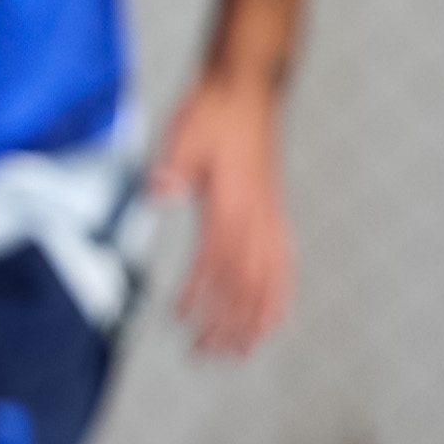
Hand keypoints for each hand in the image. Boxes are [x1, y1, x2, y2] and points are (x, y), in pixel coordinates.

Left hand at [150, 68, 293, 355]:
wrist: (245, 89)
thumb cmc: (211, 113)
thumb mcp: (184, 135)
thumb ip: (172, 168)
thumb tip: (160, 192)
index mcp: (233, 203)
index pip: (217, 263)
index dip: (199, 296)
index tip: (179, 322)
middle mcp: (257, 216)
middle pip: (245, 284)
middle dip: (225, 323)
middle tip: (202, 354)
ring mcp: (269, 216)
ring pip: (268, 280)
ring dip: (253, 319)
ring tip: (238, 353)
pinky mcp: (272, 213)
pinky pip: (284, 263)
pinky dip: (280, 295)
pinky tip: (274, 318)